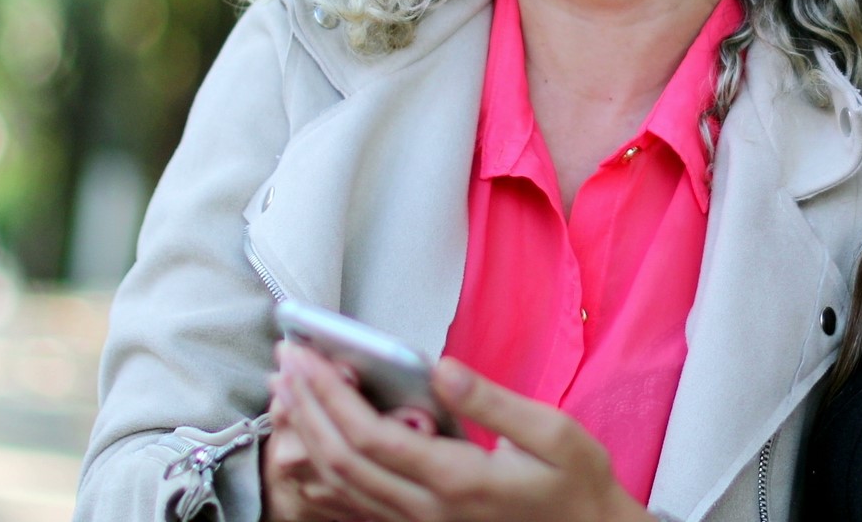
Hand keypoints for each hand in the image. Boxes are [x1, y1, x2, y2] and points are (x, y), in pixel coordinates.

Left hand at [263, 343, 650, 521]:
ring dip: (307, 434)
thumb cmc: (576, 485)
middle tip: (285, 360)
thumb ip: (493, 402)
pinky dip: (323, 468)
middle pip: (342, 458)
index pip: (371, 436)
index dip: (331, 394)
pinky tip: (312, 443)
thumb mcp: (555, 434)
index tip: (309, 354)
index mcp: (458, 479)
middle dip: (307, 405)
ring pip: (340, 484)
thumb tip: (441, 368)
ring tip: (288, 391)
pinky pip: (355, 503)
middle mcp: (427, 508)